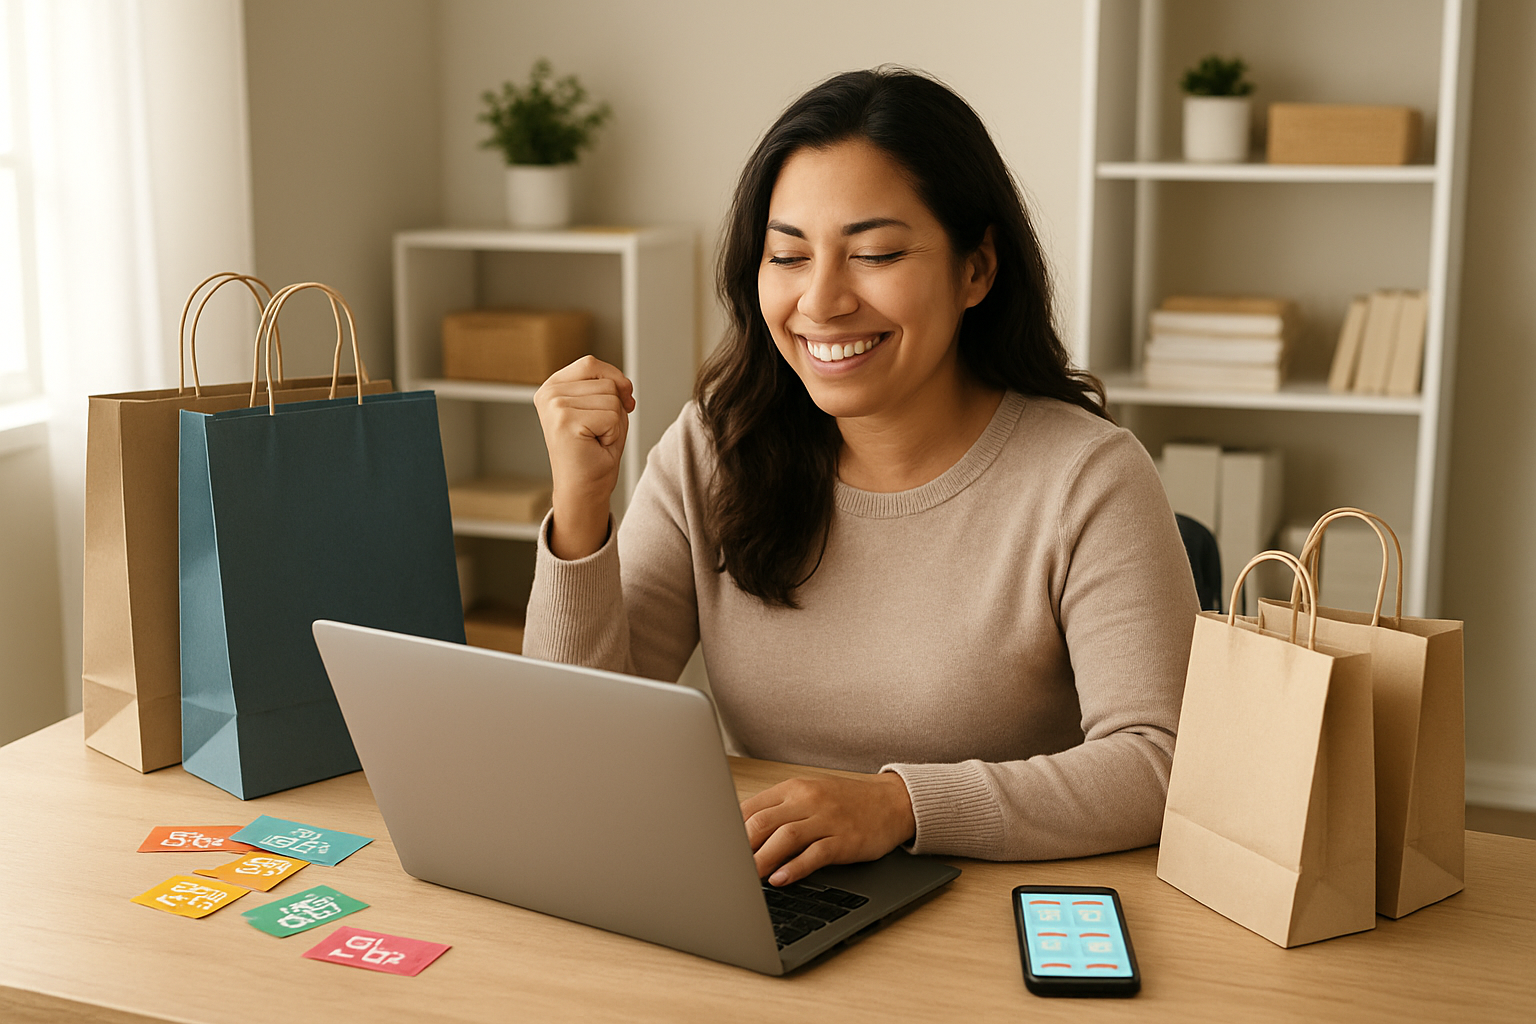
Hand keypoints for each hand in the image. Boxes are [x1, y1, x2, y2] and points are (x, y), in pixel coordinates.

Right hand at [533, 356, 634, 559]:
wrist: (583, 490)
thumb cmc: (594, 453)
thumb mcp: (605, 409)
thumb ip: (611, 387)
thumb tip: (625, 385)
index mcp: (552, 386)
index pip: (591, 364)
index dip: (614, 382)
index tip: (615, 408)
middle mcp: (548, 393)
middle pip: (606, 382)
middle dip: (614, 411)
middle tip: (596, 434)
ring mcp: (555, 405)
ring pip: (612, 398)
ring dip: (615, 424)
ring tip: (595, 440)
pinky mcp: (565, 420)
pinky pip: (613, 415)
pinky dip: (614, 434)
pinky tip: (595, 446)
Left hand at [741, 772, 915, 885]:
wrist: (892, 802)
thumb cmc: (846, 802)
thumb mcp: (809, 796)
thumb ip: (778, 810)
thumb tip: (740, 833)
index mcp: (793, 788)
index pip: (750, 808)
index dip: (729, 832)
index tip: (718, 851)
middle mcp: (808, 800)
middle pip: (762, 822)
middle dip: (740, 848)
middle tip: (726, 869)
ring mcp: (827, 819)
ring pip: (784, 837)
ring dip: (761, 860)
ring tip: (747, 878)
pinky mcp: (844, 840)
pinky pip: (814, 854)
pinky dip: (794, 868)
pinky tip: (780, 879)